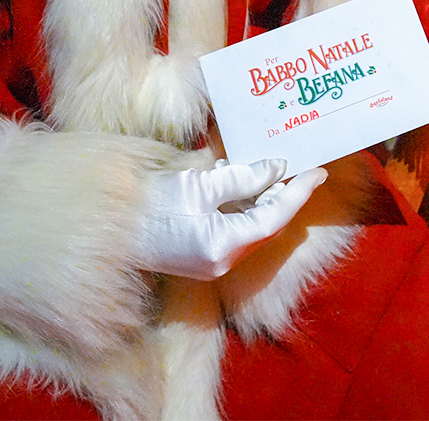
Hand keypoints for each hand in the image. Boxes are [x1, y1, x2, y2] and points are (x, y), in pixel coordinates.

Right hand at [136, 159, 326, 279]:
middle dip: (283, 194)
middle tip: (300, 166)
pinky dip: (243, 206)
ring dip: (263, 198)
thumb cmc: (151, 205)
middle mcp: (223, 261)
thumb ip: (242, 178)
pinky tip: (244, 182)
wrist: (111, 226)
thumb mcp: (200, 185)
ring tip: (272, 169)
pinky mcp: (202, 255)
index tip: (317, 172)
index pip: (274, 217)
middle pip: (266, 224)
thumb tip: (277, 169)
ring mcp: (212, 261)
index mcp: (224, 246)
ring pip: (252, 226)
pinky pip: (235, 229)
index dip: (298, 193)